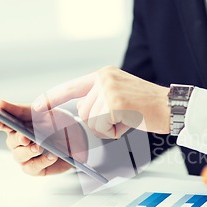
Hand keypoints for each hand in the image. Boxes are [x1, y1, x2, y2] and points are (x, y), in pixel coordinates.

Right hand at [0, 100, 71, 175]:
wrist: (79, 139)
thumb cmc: (58, 123)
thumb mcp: (43, 112)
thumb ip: (21, 109)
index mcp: (17, 124)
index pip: (0, 122)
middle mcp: (18, 141)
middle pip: (11, 141)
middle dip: (18, 138)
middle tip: (25, 137)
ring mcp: (25, 155)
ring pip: (19, 155)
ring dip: (29, 151)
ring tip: (40, 146)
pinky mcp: (35, 168)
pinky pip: (32, 167)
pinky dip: (42, 161)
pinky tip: (52, 155)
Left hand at [34, 66, 169, 138]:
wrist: (171, 107)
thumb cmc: (147, 106)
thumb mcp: (120, 93)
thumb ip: (100, 97)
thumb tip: (81, 112)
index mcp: (103, 75)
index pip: (71, 87)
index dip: (51, 98)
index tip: (35, 107)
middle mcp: (103, 78)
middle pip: (82, 112)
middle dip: (99, 123)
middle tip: (122, 117)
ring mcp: (109, 89)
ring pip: (91, 121)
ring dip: (108, 128)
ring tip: (128, 118)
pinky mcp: (115, 102)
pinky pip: (102, 127)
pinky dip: (115, 131)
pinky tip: (131, 122)